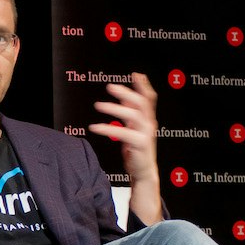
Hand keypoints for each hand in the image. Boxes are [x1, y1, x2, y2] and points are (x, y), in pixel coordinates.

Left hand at [88, 71, 159, 186]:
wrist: (142, 170)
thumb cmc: (137, 149)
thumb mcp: (133, 128)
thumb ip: (130, 113)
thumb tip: (124, 97)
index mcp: (148, 119)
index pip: (149, 99)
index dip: (144, 86)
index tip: (136, 74)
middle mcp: (149, 124)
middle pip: (142, 103)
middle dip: (127, 92)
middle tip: (110, 87)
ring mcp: (146, 134)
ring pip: (134, 115)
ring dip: (115, 108)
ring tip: (98, 105)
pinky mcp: (140, 144)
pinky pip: (123, 133)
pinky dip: (107, 128)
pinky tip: (95, 127)